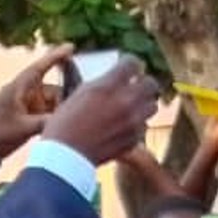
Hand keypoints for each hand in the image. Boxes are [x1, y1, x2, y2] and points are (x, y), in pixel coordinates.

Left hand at [0, 47, 77, 161]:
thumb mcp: (22, 129)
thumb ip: (46, 123)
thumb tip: (67, 119)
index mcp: (18, 89)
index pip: (39, 68)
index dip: (55, 57)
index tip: (71, 47)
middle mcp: (25, 94)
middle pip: (53, 90)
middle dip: (65, 99)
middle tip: (76, 113)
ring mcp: (27, 106)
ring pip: (53, 104)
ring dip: (60, 113)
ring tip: (68, 125)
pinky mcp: (29, 117)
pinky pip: (49, 114)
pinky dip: (55, 120)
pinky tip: (61, 129)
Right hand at [43, 55, 159, 165]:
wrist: (66, 155)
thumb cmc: (65, 123)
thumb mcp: (79, 93)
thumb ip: (102, 83)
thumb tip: (114, 77)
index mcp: (108, 86)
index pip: (132, 63)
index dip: (130, 63)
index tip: (128, 66)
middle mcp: (125, 101)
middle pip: (151, 84)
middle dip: (144, 82)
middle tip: (136, 85)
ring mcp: (133, 121)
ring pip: (152, 106)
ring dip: (143, 103)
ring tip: (132, 105)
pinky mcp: (134, 139)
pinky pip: (144, 125)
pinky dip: (137, 123)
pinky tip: (125, 124)